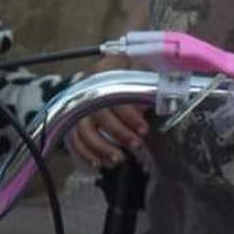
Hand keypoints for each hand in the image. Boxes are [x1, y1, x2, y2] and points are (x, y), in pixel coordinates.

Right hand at [65, 56, 149, 170]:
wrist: (117, 70)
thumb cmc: (133, 74)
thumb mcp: (142, 72)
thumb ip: (148, 88)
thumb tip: (159, 106)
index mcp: (106, 69)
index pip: (114, 95)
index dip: (129, 115)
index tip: (144, 129)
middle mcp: (88, 87)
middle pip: (98, 113)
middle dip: (119, 133)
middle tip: (137, 144)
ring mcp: (78, 104)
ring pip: (83, 129)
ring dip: (101, 147)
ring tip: (119, 158)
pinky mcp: (74, 119)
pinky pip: (74, 138)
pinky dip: (85, 153)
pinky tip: (99, 163)